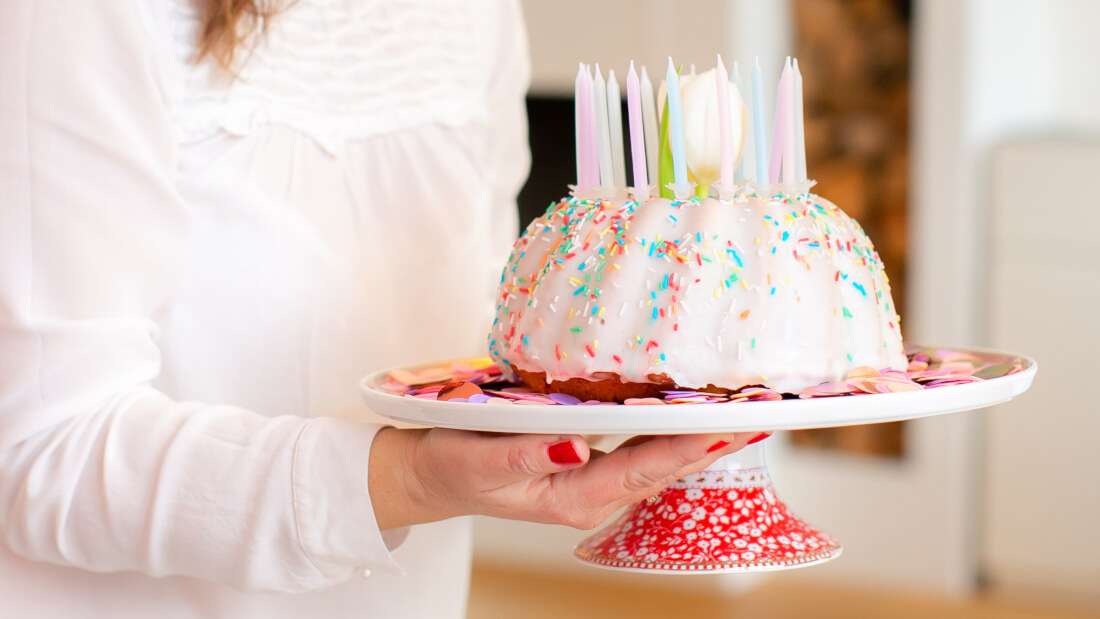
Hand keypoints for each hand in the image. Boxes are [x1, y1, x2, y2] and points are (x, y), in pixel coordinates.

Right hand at [368, 428, 765, 530]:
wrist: (430, 473)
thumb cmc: (452, 466)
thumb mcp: (479, 460)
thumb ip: (527, 455)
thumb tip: (577, 446)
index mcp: (575, 496)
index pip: (645, 468)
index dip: (689, 445)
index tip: (730, 423)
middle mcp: (595, 491)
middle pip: (666, 464)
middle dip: (714, 437)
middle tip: (763, 407)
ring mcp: (595, 477)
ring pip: (659, 453)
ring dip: (701, 429)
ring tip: (745, 402)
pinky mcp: (590, 459)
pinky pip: (641, 441)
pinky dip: (670, 422)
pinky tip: (691, 402)